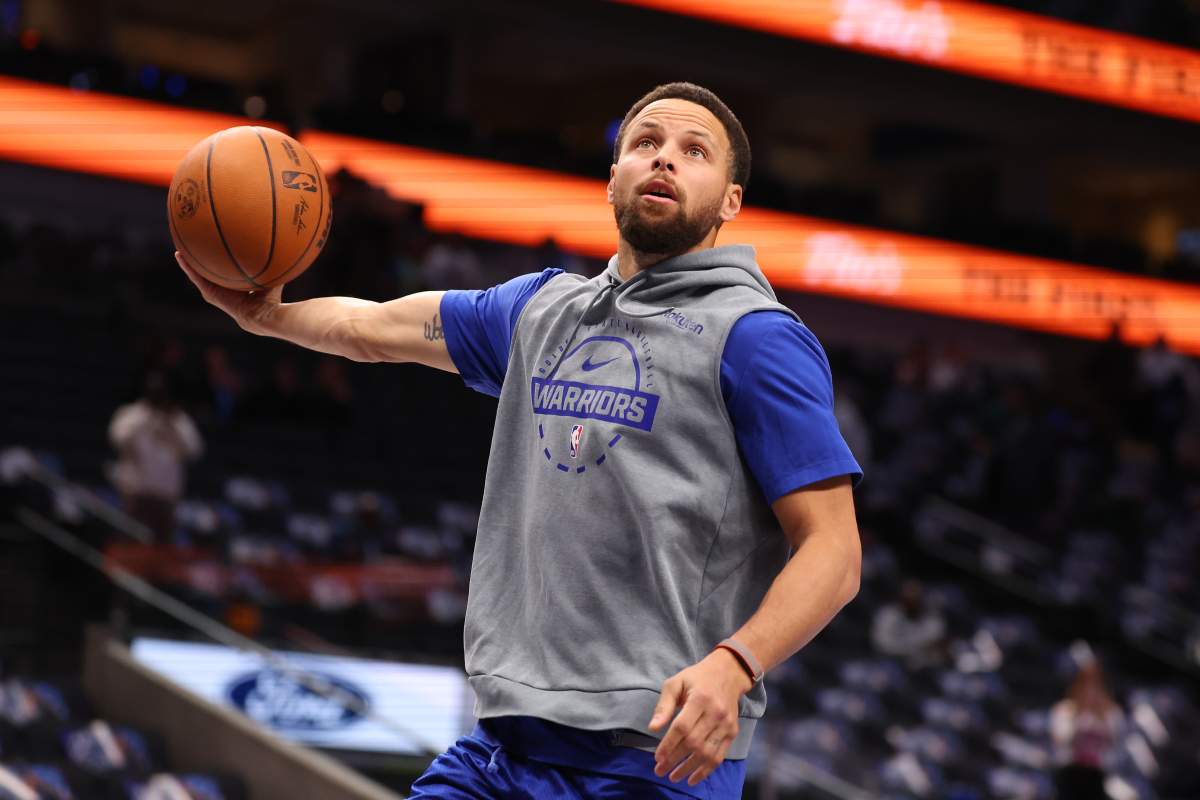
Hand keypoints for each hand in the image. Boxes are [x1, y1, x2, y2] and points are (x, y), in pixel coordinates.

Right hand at [175, 251, 282, 333]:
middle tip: (196, 253)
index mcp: (239, 291)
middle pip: (212, 277)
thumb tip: (286, 253)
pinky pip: (196, 277)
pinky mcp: (210, 294)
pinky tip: (179, 254)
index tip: (220, 257)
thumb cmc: (272, 301)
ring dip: (190, 265)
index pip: (229, 278)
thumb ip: (277, 268)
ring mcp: (217, 294)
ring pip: (200, 277)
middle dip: (205, 267)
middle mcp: (226, 293)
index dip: (224, 268)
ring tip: (180, 252)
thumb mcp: (273, 280)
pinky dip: (187, 266)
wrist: (261, 315)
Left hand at [648, 649, 751, 786]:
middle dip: (674, 759)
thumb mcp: (676, 683)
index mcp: (700, 698)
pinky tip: (692, 778)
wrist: (728, 673)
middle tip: (660, 770)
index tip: (657, 757)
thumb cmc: (697, 678)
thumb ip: (664, 705)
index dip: (669, 745)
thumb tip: (653, 728)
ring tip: (673, 777)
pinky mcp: (732, 732)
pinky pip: (719, 756)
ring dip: (688, 769)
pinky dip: (705, 770)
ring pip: (706, 753)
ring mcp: (726, 724)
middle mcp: (715, 713)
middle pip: (693, 743)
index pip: (682, 727)